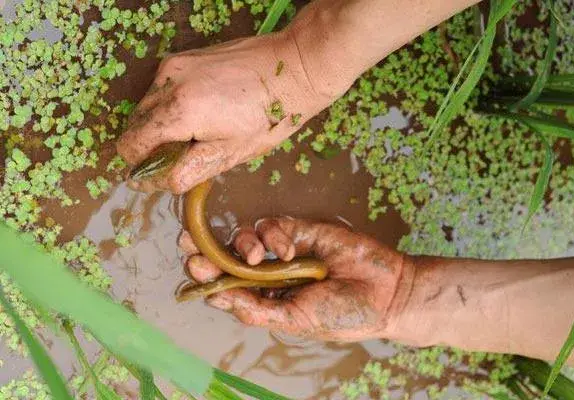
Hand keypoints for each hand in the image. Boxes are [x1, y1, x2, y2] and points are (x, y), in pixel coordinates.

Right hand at [117, 30, 346, 193]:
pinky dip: (170, 105)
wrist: (292, 69)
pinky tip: (202, 111)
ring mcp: (174, 65)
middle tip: (188, 153)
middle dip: (152, 145)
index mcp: (179, 111)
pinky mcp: (182, 57)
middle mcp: (168, 82)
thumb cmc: (268, 117)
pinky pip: (161, 88)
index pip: (131, 145)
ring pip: (146, 106)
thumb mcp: (229, 154)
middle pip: (135, 125)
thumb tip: (151, 183)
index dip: (141, 165)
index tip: (162, 171)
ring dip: (161, 125)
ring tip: (198, 131)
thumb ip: (185, 171)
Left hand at [178, 218, 413, 341]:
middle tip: (188, 244)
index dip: (205, 277)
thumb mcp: (296, 320)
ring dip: (242, 244)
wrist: (385, 292)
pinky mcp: (299, 229)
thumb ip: (259, 310)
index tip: (191, 269)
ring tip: (256, 257)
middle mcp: (268, 274)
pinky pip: (272, 225)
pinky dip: (274, 235)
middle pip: (226, 257)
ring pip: (244, 238)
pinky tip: (289, 250)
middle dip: (206, 250)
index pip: (225, 286)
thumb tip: (219, 299)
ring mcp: (282, 250)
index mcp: (265, 300)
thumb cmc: (342, 314)